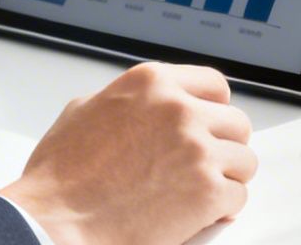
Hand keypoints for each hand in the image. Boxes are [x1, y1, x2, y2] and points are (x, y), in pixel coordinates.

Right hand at [0, 62, 256, 244]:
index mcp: (151, 83)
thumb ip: (126, 101)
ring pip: (244, 161)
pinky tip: (193, 213)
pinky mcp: (207, 191)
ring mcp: (196, 149)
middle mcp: (179, 109)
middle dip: (223, 146)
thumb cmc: (61, 174)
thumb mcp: (85, 110)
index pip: (214, 84)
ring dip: (224, 179)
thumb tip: (146, 109)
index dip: (215, 109)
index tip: (212, 125)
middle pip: (236, 123)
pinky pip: (237, 198)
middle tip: (202, 166)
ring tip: (194, 192)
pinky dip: (220, 210)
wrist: (57, 219)